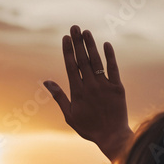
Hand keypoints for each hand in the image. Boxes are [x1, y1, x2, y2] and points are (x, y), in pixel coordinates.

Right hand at [44, 26, 132, 160]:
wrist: (112, 136)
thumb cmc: (88, 128)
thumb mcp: (69, 114)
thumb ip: (59, 96)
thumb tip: (46, 82)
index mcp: (78, 92)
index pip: (71, 66)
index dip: (68, 51)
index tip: (65, 38)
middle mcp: (91, 86)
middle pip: (82, 60)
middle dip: (77, 42)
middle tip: (74, 27)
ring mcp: (105, 86)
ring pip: (96, 61)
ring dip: (91, 45)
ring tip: (86, 32)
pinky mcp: (118, 88)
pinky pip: (113, 69)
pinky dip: (110, 56)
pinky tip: (106, 44)